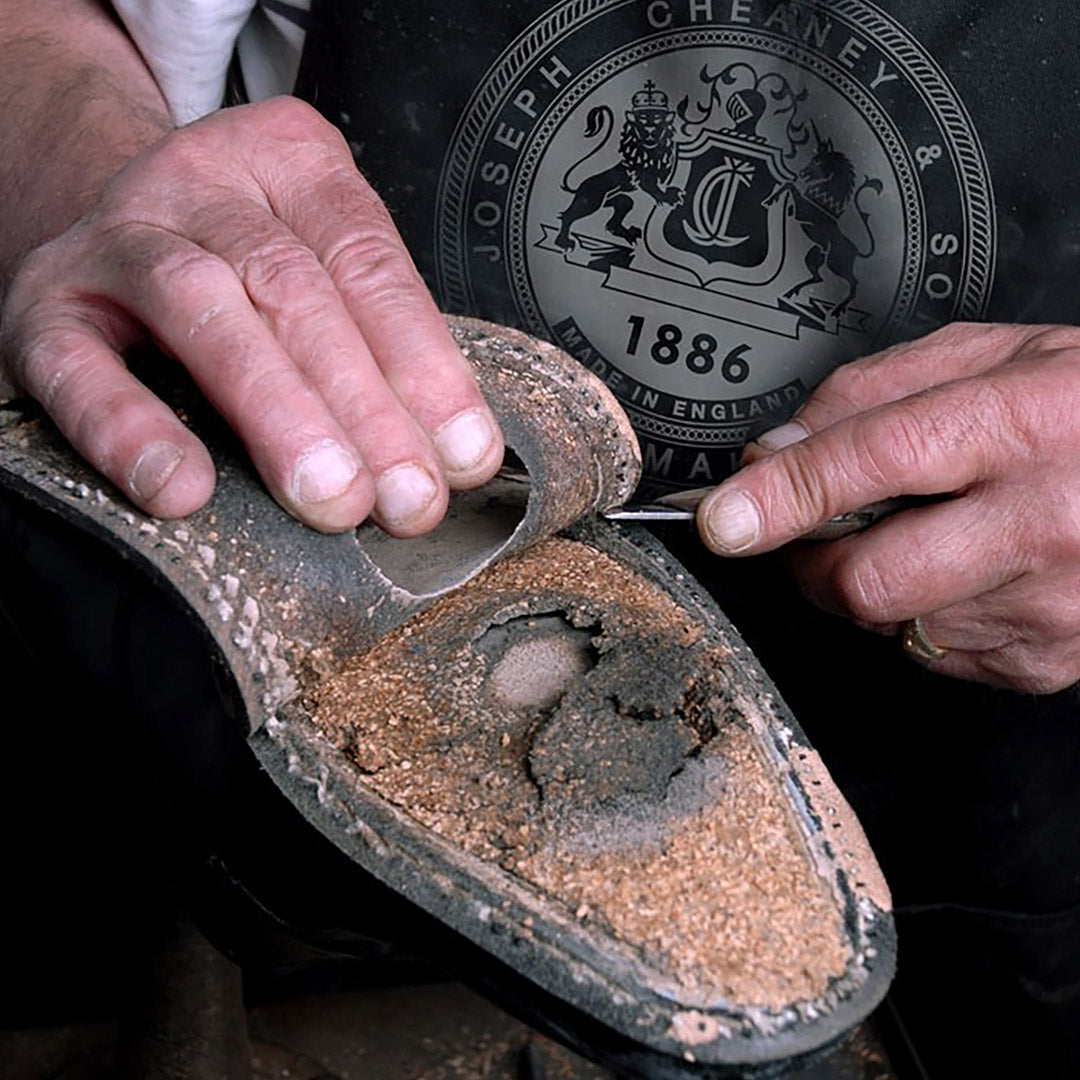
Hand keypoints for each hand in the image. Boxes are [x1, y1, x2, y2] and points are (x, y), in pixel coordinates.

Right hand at [0, 97, 502, 533]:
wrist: (106, 230)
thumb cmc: (241, 271)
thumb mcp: (316, 267)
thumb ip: (379, 343)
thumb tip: (454, 454)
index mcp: (288, 166)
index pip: (368, 260)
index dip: (423, 363)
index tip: (462, 455)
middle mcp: (202, 185)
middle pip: (295, 288)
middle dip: (364, 405)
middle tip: (406, 499)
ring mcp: (117, 238)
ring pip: (201, 309)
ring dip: (276, 412)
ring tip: (329, 497)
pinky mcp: (44, 306)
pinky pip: (78, 366)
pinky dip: (130, 428)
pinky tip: (181, 488)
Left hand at [696, 322, 1079, 693]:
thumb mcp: (989, 356)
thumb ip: (870, 393)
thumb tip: (775, 450)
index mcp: (1022, 425)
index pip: (874, 462)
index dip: (782, 494)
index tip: (724, 519)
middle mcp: (1042, 522)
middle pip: (866, 579)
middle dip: (812, 561)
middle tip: (817, 528)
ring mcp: (1049, 605)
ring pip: (889, 622)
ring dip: (868, 583)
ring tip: (921, 531)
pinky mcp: (1044, 659)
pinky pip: (929, 652)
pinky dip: (915, 613)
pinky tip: (959, 569)